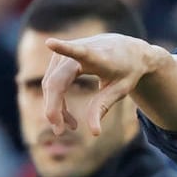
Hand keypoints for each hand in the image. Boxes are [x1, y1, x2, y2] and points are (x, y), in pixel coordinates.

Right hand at [41, 34, 165, 136]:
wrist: (127, 50)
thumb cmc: (126, 70)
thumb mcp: (121, 90)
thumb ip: (104, 106)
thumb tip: (94, 132)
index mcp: (97, 55)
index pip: (78, 52)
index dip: (63, 48)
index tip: (50, 43)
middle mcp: (77, 49)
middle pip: (55, 82)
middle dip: (54, 108)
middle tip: (60, 132)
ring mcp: (65, 53)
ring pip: (50, 85)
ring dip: (56, 108)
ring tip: (72, 126)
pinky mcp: (59, 59)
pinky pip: (51, 84)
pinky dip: (57, 102)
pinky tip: (68, 118)